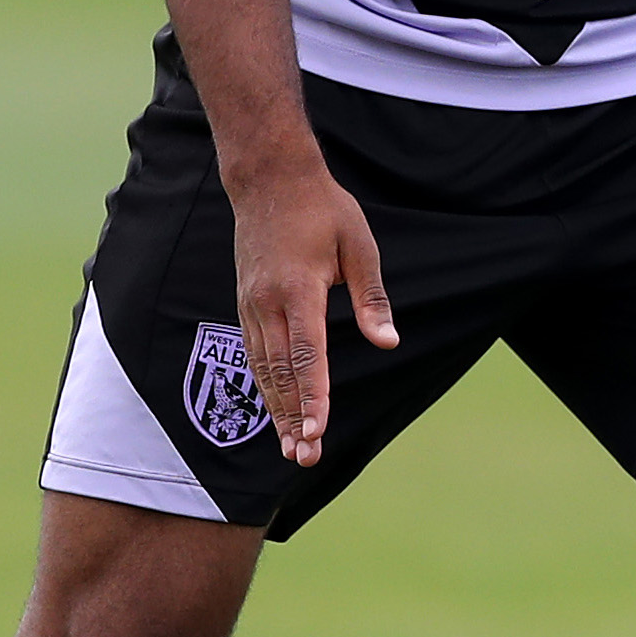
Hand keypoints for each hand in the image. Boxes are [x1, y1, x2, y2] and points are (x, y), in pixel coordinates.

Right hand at [225, 156, 398, 467]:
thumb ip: (371, 298)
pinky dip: (265, 387)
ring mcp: (252, 304)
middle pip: (281, 372)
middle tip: (304, 458)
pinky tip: (275, 411)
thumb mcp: (359, 245)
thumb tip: (389, 342)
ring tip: (290, 448)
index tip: (317, 430)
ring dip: (276, 411)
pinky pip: (255, 355)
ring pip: (264, 369)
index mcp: (298, 289)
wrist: (269, 179)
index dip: (313, 396)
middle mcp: (268, 303)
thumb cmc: (323, 209)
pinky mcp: (246, 304)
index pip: (308, 354)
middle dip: (292, 418)